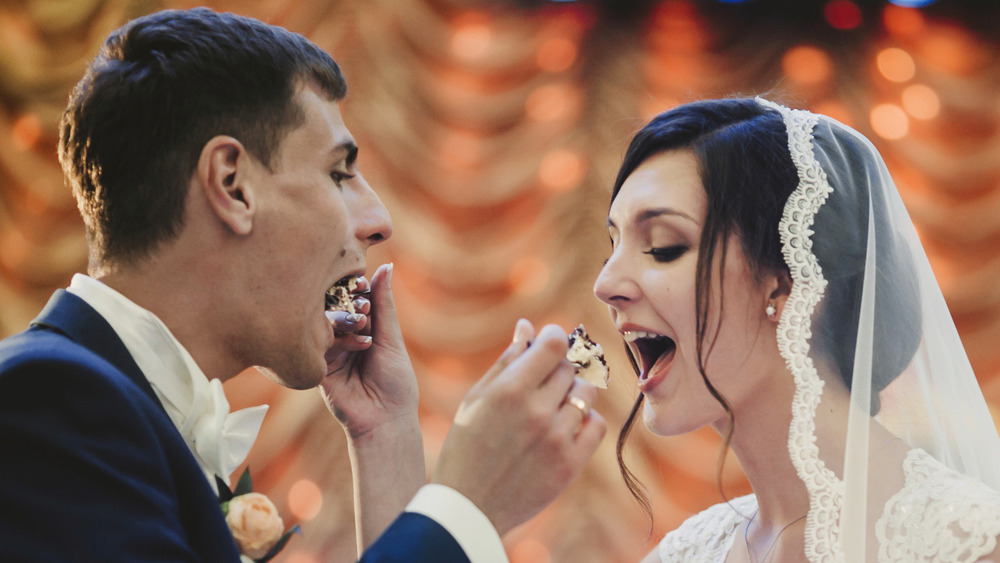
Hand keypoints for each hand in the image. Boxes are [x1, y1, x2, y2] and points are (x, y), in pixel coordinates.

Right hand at [318, 263, 418, 439]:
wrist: (385, 420)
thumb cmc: (395, 381)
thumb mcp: (391, 338)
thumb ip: (383, 303)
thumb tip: (386, 266)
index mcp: (362, 328)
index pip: (352, 298)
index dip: (355, 287)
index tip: (361, 280)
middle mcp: (342, 336)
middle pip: (335, 307)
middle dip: (347, 300)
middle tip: (361, 300)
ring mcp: (328, 351)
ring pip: (325, 322)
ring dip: (344, 318)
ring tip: (363, 323)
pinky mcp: (317, 367)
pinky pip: (317, 344)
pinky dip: (336, 337)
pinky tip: (355, 340)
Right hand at [432, 320, 606, 535]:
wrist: (469, 505)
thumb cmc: (466, 445)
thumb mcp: (477, 398)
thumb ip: (506, 361)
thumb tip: (528, 327)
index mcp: (510, 389)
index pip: (554, 344)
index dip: (554, 337)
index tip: (549, 342)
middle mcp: (536, 410)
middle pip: (569, 368)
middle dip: (557, 369)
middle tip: (540, 384)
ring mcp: (556, 438)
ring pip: (585, 394)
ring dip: (571, 395)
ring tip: (550, 408)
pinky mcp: (569, 464)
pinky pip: (596, 425)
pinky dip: (585, 421)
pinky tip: (565, 426)